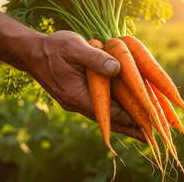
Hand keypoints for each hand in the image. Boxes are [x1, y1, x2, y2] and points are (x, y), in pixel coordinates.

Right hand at [18, 30, 144, 141]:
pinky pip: (99, 106)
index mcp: (77, 95)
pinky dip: (113, 111)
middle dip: (130, 127)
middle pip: (108, 119)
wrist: (32, 52)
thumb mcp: (74, 47)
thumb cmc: (53, 47)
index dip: (129, 117)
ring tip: (143, 130)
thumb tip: (117, 67)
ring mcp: (77, 101)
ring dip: (123, 122)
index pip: (108, 111)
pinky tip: (124, 112)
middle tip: (151, 136)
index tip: (148, 123)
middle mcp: (77, 103)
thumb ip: (95, 58)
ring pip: (104, 115)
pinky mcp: (78, 95)